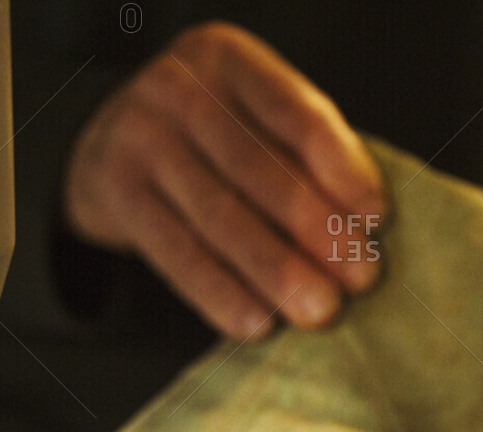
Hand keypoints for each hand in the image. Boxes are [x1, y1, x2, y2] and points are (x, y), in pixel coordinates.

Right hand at [63, 21, 387, 339]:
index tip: (377, 219)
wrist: (105, 143)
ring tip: (318, 310)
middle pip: (257, 170)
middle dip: (315, 229)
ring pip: (218, 217)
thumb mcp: (250, 116)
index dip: (341, 167)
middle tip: (359, 280)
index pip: (294, 113)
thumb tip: (365, 228)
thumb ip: (300, 152)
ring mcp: (139, 138)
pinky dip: (219, 293)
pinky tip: (256, 323)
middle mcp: (179, 89)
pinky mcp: (116, 193)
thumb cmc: (207, 136)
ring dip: (274, 270)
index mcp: (228, 57)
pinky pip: (175, 252)